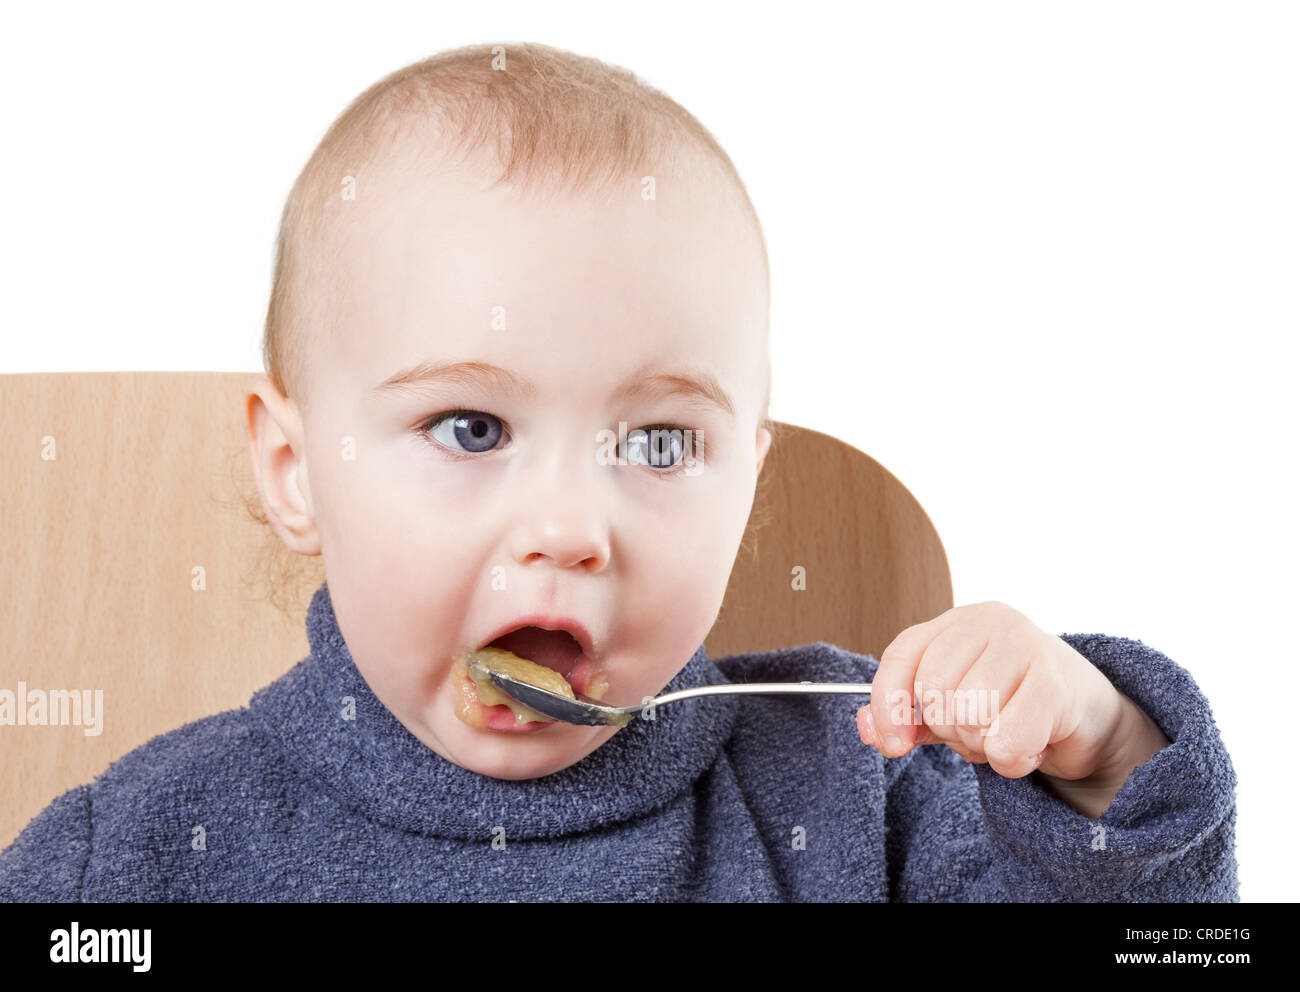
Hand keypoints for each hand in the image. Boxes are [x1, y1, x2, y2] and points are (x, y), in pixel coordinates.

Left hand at [856, 602, 1169, 816]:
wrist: (1089, 718)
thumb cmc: (1013, 705)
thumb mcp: (952, 707)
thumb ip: (907, 717)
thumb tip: (869, 727)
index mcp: (957, 622)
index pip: (901, 657)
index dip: (889, 705)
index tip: (894, 745)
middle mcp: (990, 621)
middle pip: (933, 691)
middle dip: (951, 729)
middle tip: (982, 729)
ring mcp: (1026, 645)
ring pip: (969, 715)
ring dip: (985, 744)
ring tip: (1008, 732)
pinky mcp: (1057, 683)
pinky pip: (1007, 740)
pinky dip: (1012, 759)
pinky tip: (1032, 745)